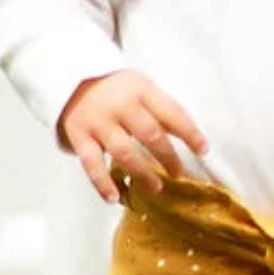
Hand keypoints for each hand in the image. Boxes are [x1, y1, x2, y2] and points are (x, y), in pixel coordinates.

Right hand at [58, 70, 207, 201]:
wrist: (69, 77)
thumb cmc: (115, 89)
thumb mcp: (140, 88)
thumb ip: (161, 111)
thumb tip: (193, 142)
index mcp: (140, 89)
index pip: (171, 113)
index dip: (190, 133)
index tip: (204, 150)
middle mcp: (119, 104)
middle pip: (150, 134)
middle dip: (168, 157)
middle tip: (178, 175)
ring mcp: (98, 121)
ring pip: (124, 152)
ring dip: (143, 174)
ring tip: (156, 188)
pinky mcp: (79, 136)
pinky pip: (92, 164)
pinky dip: (103, 183)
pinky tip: (114, 197)